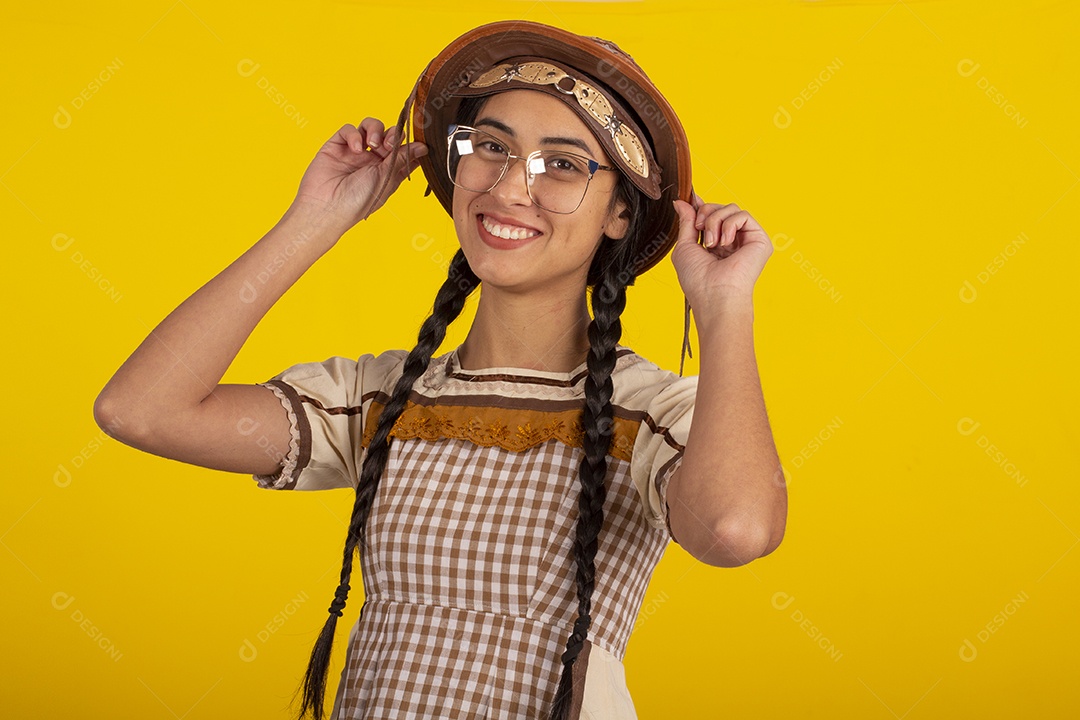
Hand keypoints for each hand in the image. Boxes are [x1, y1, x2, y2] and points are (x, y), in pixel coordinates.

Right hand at [291, 118, 428, 232]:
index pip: (404, 151)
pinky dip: (354, 135)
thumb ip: (402, 159)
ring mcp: (354, 152)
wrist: (326, 208)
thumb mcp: (386, 179)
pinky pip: (348, 130)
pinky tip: (356, 149)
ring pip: (370, 127)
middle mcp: (372, 161)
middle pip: (389, 135)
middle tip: (389, 144)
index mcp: (388, 172)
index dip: (410, 144)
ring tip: (373, 144)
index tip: (418, 142)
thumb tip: (423, 147)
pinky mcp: (337, 146)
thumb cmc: (357, 201)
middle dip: (393, 135)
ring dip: (375, 130)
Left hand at [670, 195, 772, 312]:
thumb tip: (682, 201)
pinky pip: (743, 215)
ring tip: (711, 244)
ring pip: (731, 208)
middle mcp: (732, 241)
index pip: (712, 215)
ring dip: (715, 221)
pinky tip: (724, 243)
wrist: (714, 295)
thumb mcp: (685, 246)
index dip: (702, 206)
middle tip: (699, 230)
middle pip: (721, 207)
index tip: (692, 198)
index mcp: (716, 244)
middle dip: (705, 214)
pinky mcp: (760, 240)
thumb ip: (686, 222)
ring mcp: (746, 240)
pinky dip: (728, 225)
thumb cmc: (697, 279)